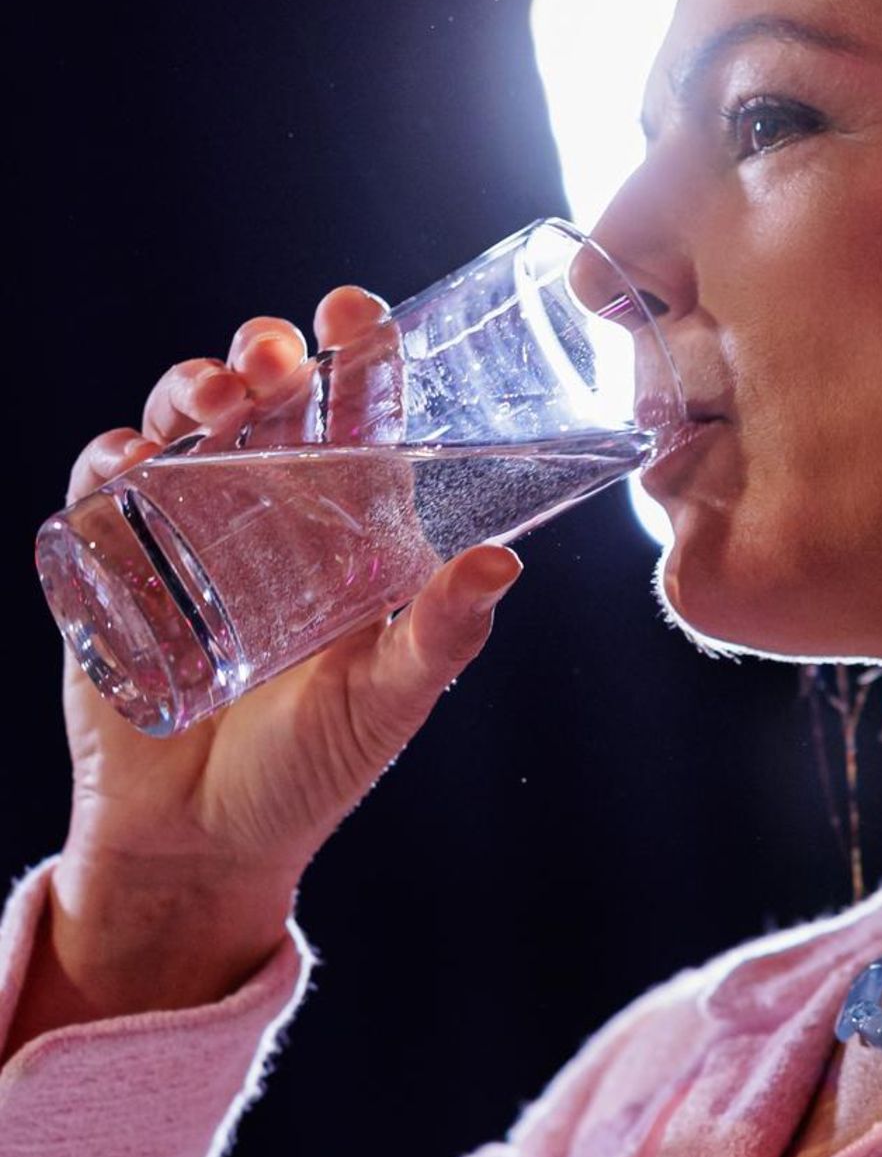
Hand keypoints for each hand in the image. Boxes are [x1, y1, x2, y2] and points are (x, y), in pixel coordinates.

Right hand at [49, 286, 522, 991]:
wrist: (201, 843)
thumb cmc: (312, 769)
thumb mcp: (387, 701)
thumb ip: (441, 637)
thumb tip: (501, 564)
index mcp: (349, 524)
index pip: (356, 415)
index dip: (356, 353)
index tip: (353, 313)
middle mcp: (272, 509)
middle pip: (266, 398)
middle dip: (264, 356)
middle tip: (273, 358)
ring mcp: (189, 528)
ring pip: (184, 423)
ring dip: (190, 388)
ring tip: (214, 400)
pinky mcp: (116, 563)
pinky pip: (105, 488)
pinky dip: (112, 458)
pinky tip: (131, 460)